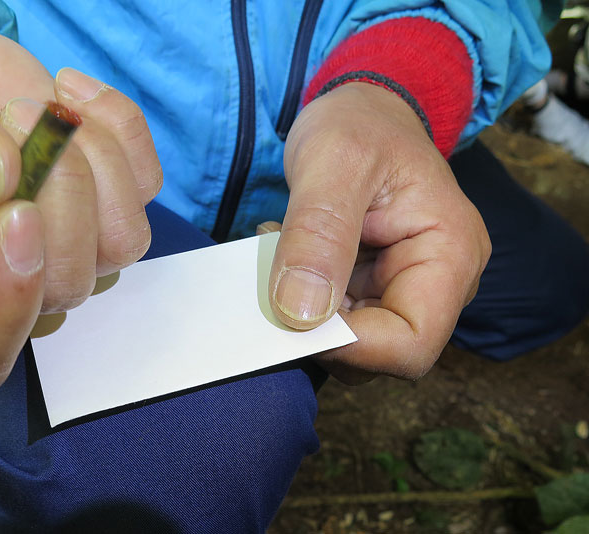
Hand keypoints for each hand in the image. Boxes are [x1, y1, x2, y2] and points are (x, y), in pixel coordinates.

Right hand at [0, 16, 160, 392]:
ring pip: (121, 243)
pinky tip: (69, 91)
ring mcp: (57, 244)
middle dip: (58, 194)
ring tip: (37, 105)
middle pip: (65, 287)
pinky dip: (120, 128)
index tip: (13, 215)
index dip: (3, 309)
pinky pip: (145, 185)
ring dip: (94, 161)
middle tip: (14, 114)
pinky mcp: (99, 198)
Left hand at [269, 82, 489, 382]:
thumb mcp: (333, 161)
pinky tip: (288, 256)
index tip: (291, 317)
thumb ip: (318, 234)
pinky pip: (335, 318)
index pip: (412, 344)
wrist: (363, 110)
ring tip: (282, 252)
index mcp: (450, 255)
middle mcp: (436, 284)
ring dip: (304, 313)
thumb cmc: (360, 124)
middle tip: (276, 275)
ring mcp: (403, 288)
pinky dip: (301, 300)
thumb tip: (299, 315)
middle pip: (381, 354)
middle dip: (320, 329)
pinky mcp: (373, 287)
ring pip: (352, 342)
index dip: (351, 347)